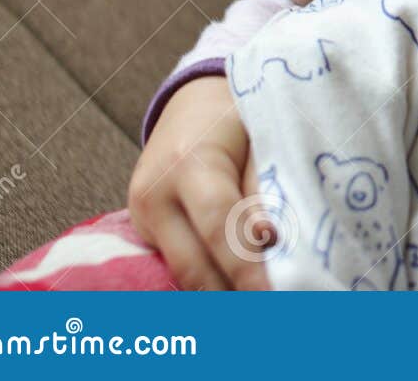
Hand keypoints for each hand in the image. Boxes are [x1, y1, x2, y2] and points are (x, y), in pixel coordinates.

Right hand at [127, 76, 268, 289]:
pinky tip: (236, 297)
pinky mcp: (144, 232)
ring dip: (221, 296)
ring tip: (260, 309)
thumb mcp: (259, 133)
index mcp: (189, 164)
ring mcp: (142, 217)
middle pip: (194, 264)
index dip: (247, 266)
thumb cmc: (238, 114)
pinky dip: (209, 284)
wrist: (193, 102)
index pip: (219, 227)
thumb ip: (264, 185)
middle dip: (233, 295)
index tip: (273, 294)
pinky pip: (178, 266)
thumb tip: (275, 241)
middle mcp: (155, 196)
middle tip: (271, 313)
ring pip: (183, 273)